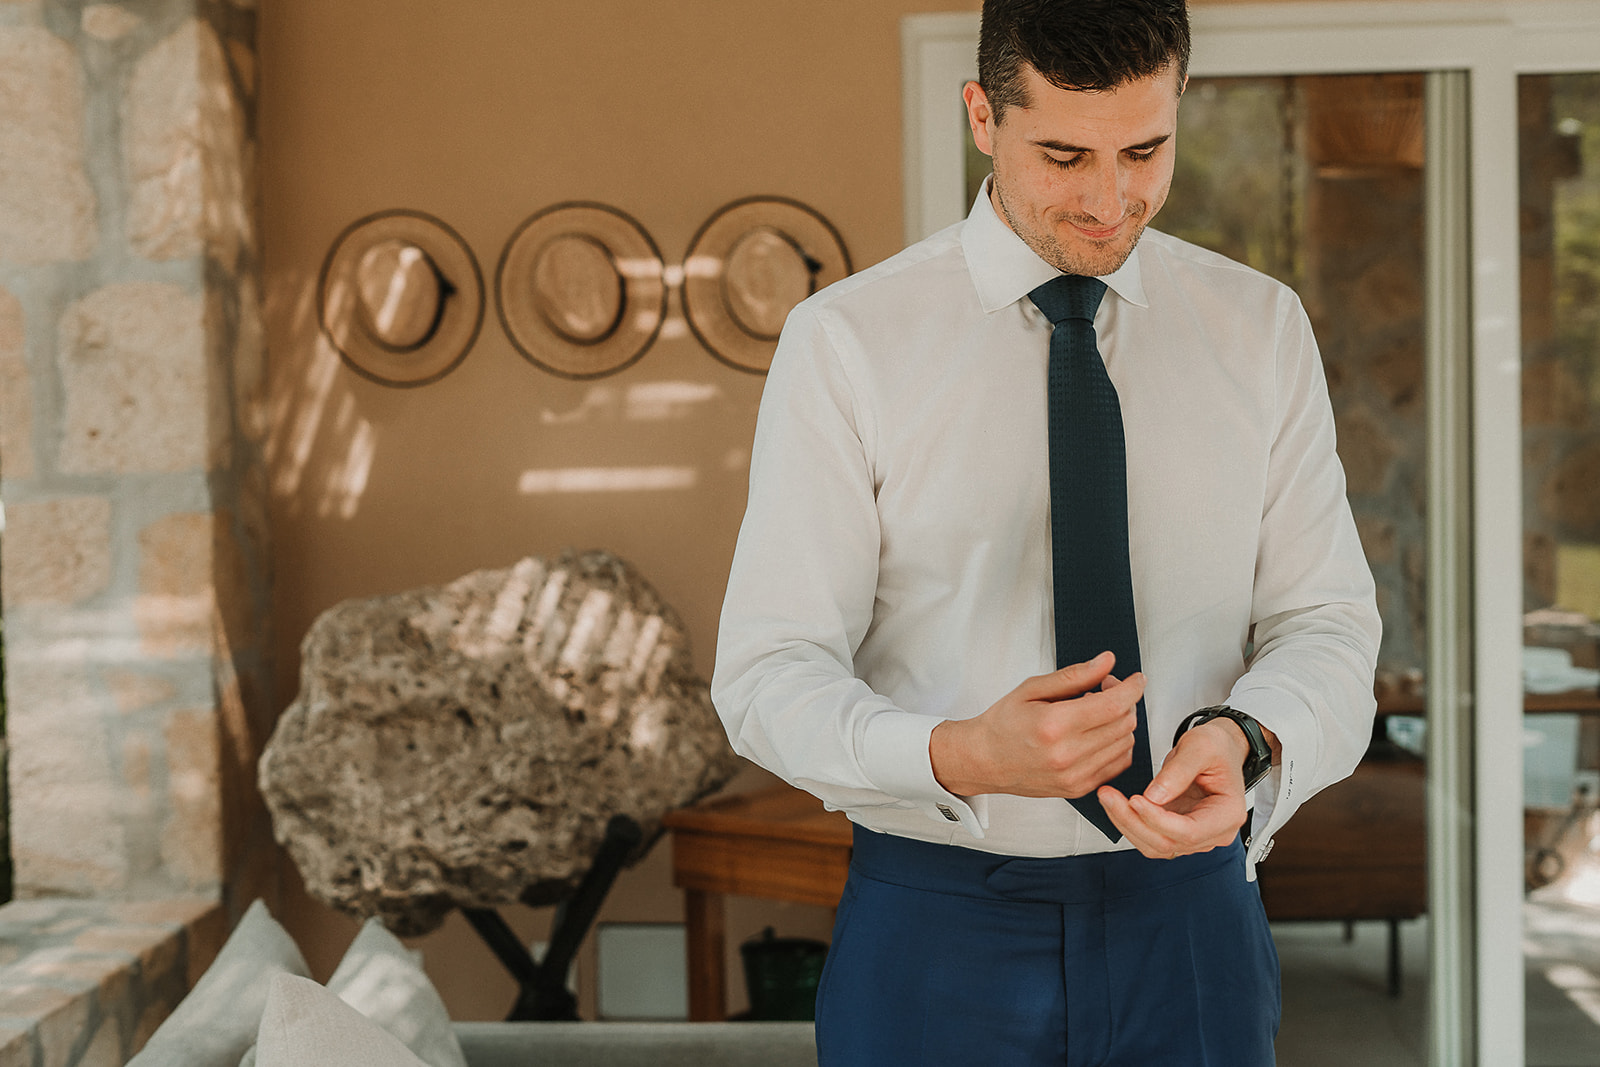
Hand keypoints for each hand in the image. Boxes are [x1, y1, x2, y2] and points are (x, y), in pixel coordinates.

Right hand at [930, 651, 1142, 799]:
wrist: (984, 761)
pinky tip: (1099, 733)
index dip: (1132, 687)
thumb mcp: (1032, 689)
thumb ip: (1074, 675)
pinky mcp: (1080, 788)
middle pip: (1124, 723)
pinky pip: (1118, 763)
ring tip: (1097, 712)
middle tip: (1105, 689)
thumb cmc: (1003, 724)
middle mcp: (1067, 754)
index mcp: (1054, 725)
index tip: (1136, 678)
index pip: (1114, 704)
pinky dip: (1117, 744)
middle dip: (1124, 701)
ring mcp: (1075, 776)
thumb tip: (1107, 662)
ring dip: (1121, 723)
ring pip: (1125, 743)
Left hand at [1097, 717, 1253, 858]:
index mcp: (1227, 814)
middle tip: (1109, 796)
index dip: (1157, 819)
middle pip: (1167, 843)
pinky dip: (1130, 823)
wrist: (1219, 749)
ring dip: (1127, 824)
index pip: (1189, 832)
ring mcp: (1195, 836)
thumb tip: (1154, 796)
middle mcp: (1213, 833)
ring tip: (1108, 798)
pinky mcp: (1176, 831)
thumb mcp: (1201, 746)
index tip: (1134, 799)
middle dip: (1133, 822)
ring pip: (1154, 845)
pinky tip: (1116, 804)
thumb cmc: (1217, 747)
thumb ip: (1179, 771)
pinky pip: (1149, 836)